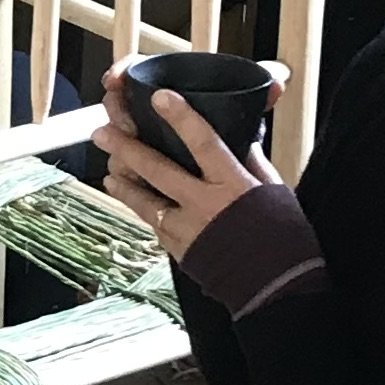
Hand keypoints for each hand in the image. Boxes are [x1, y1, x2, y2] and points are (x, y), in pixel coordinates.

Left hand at [89, 61, 285, 261]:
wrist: (276, 288)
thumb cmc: (281, 234)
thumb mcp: (272, 188)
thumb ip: (249, 160)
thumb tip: (236, 134)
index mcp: (233, 184)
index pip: (203, 142)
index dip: (180, 117)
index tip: (160, 97)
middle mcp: (205, 205)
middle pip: (158, 170)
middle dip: (127, 148)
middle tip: (102, 132)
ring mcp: (187, 230)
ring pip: (145, 200)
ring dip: (123, 183)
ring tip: (109, 169)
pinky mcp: (178, 250)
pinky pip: (153, 222)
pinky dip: (139, 206)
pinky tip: (126, 194)